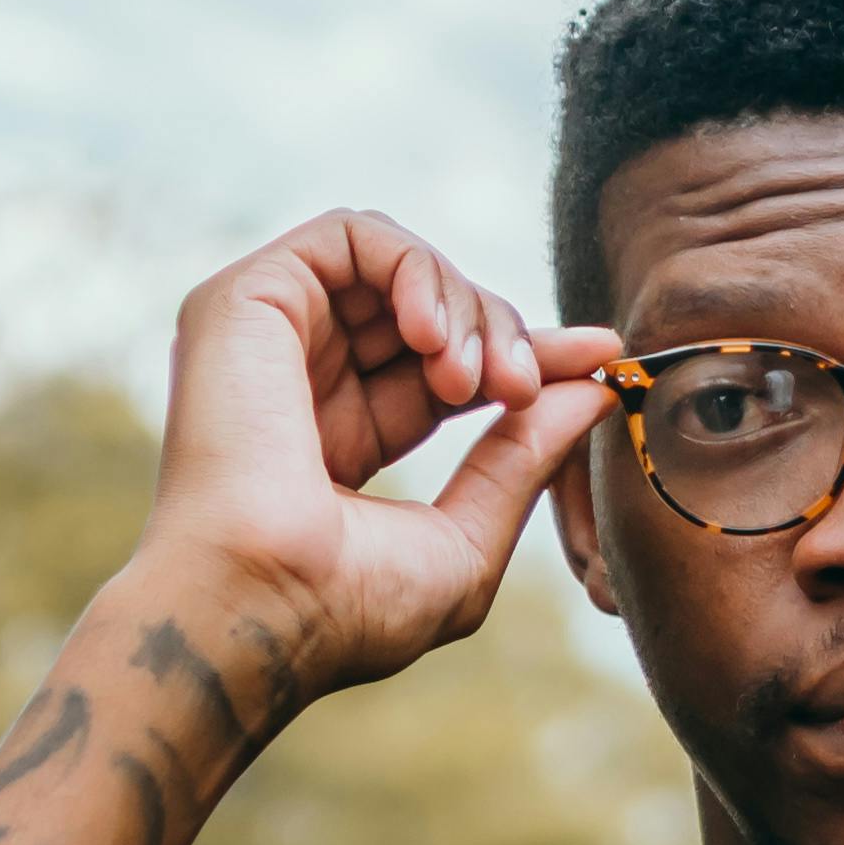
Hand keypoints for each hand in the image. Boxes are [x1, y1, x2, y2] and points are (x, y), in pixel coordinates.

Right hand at [145, 211, 619, 700]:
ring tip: (474, 380)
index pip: (447, 371)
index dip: (525, 354)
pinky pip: (351, 236)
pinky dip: (414, 269)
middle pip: (430, 310)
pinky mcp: (245, 300)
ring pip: (398, 265)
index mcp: (339, 440)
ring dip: (463, 307)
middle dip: (501, 333)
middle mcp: (299, 380)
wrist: (260, 607)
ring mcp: (269, 337)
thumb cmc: (345, 609)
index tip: (598, 355)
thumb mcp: (464, 538)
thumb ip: (523, 459)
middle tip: (523, 388)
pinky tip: (432, 337)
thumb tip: (592, 390)